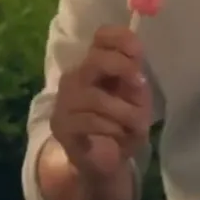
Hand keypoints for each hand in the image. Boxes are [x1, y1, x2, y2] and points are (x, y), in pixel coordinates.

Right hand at [50, 26, 152, 179]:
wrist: (103, 163)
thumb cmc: (121, 126)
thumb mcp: (136, 101)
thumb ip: (135, 82)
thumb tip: (135, 71)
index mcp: (95, 65)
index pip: (101, 37)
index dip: (120, 38)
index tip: (137, 52)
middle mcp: (75, 77)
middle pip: (95, 60)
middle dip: (122, 68)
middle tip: (139, 84)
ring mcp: (64, 101)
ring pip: (96, 97)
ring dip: (123, 112)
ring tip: (134, 126)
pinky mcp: (61, 125)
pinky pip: (89, 121)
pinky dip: (111, 129)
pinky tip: (117, 136)